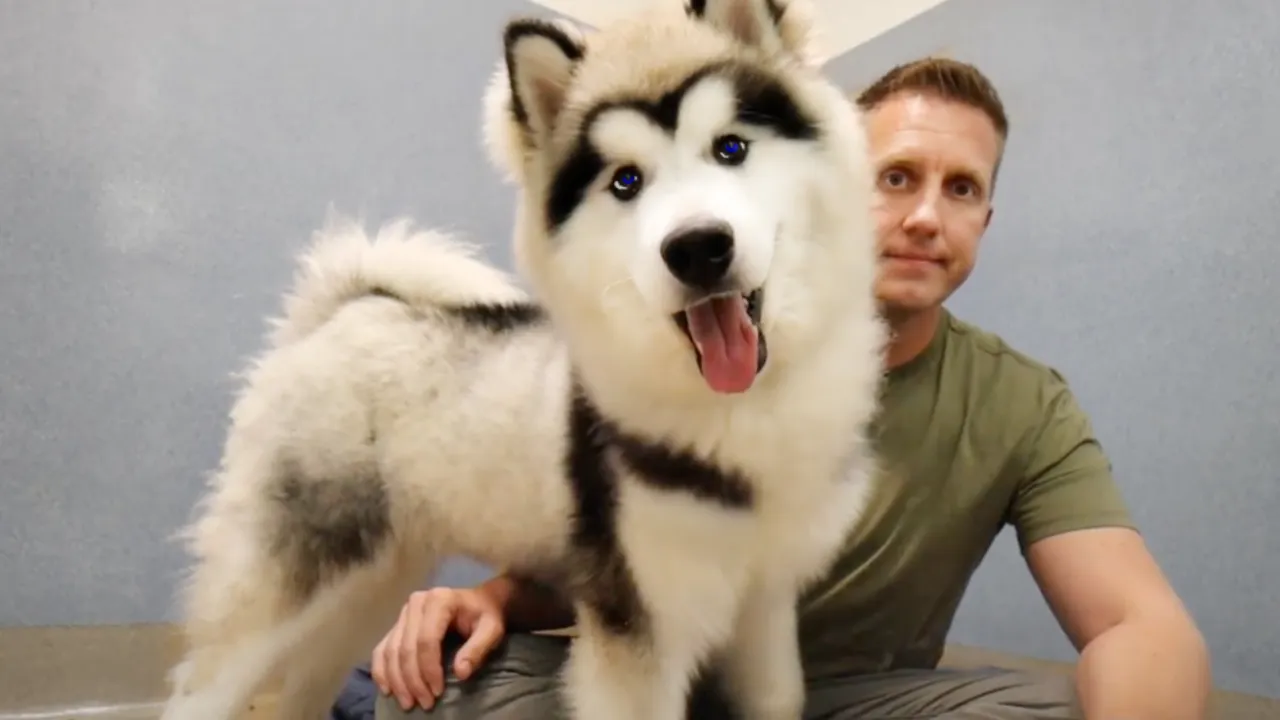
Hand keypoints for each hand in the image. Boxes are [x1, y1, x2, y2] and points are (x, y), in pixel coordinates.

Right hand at [371, 586, 505, 710]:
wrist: (478, 601)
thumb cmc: (485, 615)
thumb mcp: (491, 629)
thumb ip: (478, 649)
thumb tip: (460, 673)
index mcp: (439, 600)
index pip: (426, 640)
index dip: (429, 669)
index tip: (438, 691)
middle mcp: (416, 603)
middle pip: (406, 647)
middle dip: (413, 680)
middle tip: (425, 703)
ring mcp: (403, 613)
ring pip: (391, 650)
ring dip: (397, 680)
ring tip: (408, 703)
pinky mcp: (397, 624)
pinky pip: (382, 649)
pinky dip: (381, 670)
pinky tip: (387, 689)